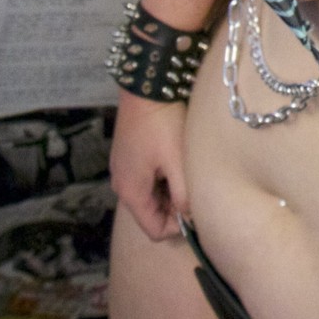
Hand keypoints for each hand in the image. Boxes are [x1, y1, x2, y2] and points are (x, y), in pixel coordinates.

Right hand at [108, 93, 189, 239]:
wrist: (146, 88)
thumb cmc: (162, 124)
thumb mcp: (178, 163)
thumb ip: (183, 196)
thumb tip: (190, 218)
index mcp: (131, 191)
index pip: (154, 230)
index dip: (178, 228)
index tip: (197, 210)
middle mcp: (121, 185)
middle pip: (151, 214)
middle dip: (174, 209)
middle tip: (195, 189)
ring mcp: (122, 170)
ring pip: (150, 197)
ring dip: (170, 192)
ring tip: (186, 173)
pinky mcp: (127, 157)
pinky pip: (146, 180)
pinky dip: (162, 179)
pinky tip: (176, 162)